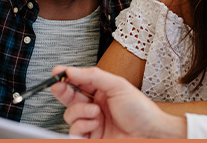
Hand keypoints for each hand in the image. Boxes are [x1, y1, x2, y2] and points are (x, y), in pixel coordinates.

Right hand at [51, 66, 186, 138]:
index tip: (57, 72)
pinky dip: (82, 126)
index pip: (80, 81)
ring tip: (96, 112)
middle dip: (63, 90)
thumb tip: (73, 70)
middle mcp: (95, 105)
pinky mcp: (90, 137)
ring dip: (80, 111)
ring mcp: (92, 122)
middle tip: (59, 86)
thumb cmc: (140, 109)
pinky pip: (74, 131)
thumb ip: (93, 76)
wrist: (149, 133)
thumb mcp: (118, 85)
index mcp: (102, 90)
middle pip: (70, 97)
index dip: (67, 76)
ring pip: (70, 114)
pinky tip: (94, 124)